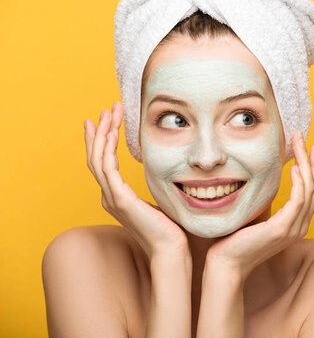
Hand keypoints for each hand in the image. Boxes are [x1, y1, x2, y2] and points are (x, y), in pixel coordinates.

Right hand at [84, 101, 188, 258]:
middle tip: (106, 109)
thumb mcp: (159, 201)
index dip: (103, 140)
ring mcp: (112, 199)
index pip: (104, 163)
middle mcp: (110, 197)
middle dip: (101, 130)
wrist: (171, 250)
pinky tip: (112, 131)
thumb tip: (166, 172)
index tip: (106, 120)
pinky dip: (108, 147)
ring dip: (103, 133)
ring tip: (108, 112)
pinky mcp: (120, 200)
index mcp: (117, 197)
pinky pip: (108, 168)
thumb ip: (154, 187)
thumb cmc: (170, 229)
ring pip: (98, 159)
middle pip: (96, 157)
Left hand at [206, 130, 313, 279]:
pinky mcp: (283, 228)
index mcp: (297, 222)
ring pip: (310, 189)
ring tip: (299, 144)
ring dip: (306, 163)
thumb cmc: (237, 238)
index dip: (313, 166)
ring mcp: (294, 228)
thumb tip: (272, 185)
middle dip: (312, 159)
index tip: (308, 146)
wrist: (227, 263)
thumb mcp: (259, 215)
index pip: (313, 190)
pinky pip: (298, 201)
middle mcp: (300, 225)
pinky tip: (293, 167)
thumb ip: (271, 202)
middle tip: (305, 137)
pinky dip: (299, 182)